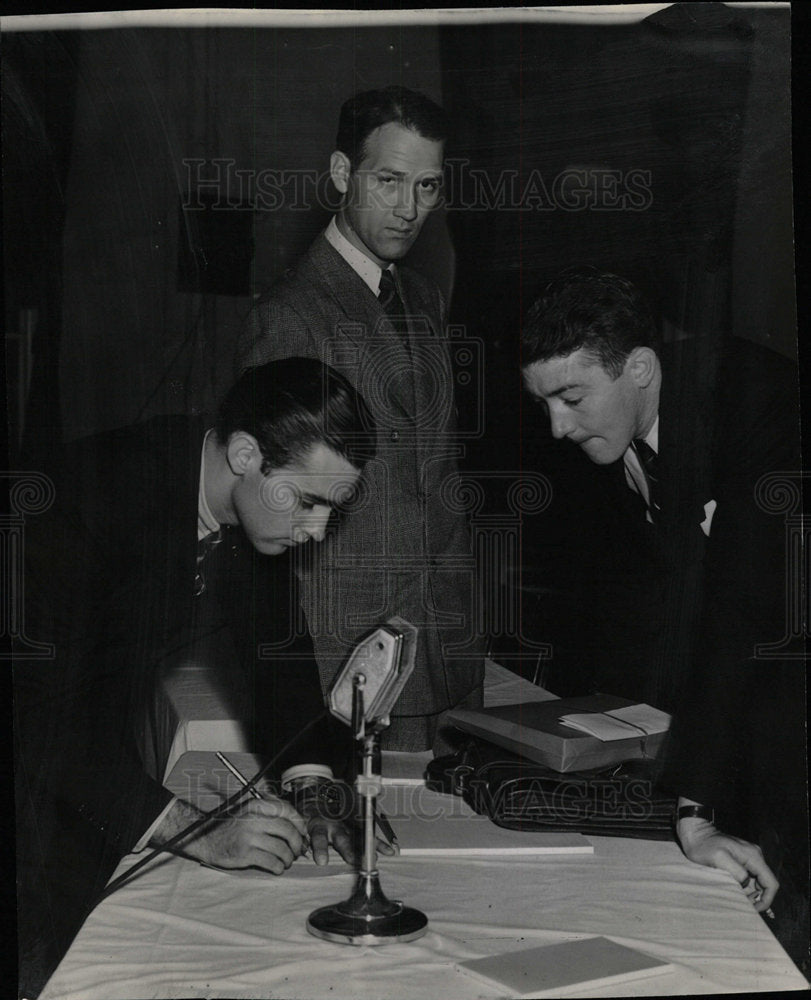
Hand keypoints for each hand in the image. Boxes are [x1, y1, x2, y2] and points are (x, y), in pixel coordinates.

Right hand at [152, 796, 308, 874]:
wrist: (204, 838)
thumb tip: (296, 824)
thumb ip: (269, 812)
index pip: (286, 810)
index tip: (303, 833)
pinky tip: (277, 868)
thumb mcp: (248, 810)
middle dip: (298, 843)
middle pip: (287, 830)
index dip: (299, 823)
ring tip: (286, 861)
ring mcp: (249, 836)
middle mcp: (254, 818)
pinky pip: (271, 862)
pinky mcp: (245, 854)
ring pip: (281, 848)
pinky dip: (278, 867)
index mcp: (256, 805)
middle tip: (298, 851)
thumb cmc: (230, 826)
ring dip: (288, 858)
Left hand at [296, 781, 397, 866]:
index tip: (322, 861)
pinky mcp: (356, 823)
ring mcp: (347, 823)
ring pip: (358, 834)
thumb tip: (298, 854)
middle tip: (353, 860)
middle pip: (342, 837)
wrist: (318, 798)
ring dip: (367, 847)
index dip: (321, 848)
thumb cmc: (309, 816)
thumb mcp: (300, 825)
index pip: (319, 837)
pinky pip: (369, 833)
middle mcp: (335, 824)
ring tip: (375, 858)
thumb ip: (301, 840)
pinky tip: (389, 850)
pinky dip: (379, 842)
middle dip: (348, 849)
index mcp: (318, 825)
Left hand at [676, 808, 778, 911]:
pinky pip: (750, 877)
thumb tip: (747, 883)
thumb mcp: (718, 858)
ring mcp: (749, 857)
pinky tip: (735, 890)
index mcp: (753, 856)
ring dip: (752, 893)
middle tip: (744, 904)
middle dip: (759, 897)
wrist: (695, 833)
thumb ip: (736, 871)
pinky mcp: (742, 859)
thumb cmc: (704, 845)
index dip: (766, 899)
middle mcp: (755, 856)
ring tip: (738, 898)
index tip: (754, 908)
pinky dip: (746, 887)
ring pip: (759, 882)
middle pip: (766, 884)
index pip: (771, 883)